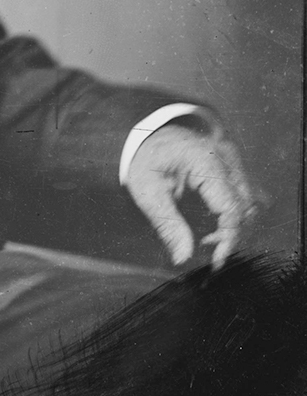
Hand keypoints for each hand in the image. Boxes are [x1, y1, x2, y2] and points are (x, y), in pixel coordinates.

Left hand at [125, 123, 256, 267]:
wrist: (148, 134)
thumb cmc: (146, 159)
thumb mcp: (147, 192)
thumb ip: (167, 225)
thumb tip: (182, 258)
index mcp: (205, 162)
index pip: (231, 208)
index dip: (228, 239)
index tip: (216, 262)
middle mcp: (226, 159)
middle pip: (245, 208)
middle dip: (230, 235)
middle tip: (208, 250)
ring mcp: (233, 160)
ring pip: (249, 203)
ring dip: (234, 225)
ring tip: (208, 238)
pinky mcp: (233, 166)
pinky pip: (244, 195)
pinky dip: (234, 213)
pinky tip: (214, 224)